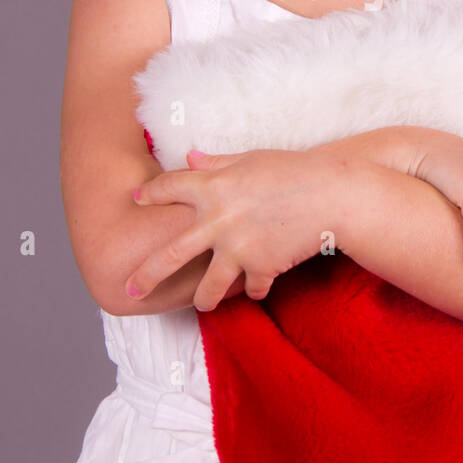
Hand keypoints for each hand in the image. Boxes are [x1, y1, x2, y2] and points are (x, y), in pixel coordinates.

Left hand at [127, 148, 340, 311]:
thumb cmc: (293, 169)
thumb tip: (190, 158)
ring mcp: (237, 249)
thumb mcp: (251, 159)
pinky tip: (258, 287)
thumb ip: (217, 164)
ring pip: (207, 289)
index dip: (150, 192)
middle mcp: (217, 221)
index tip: (137, 197)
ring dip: (203, 300)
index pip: (168, 187)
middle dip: (147, 276)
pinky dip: (255, 289)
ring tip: (201, 303)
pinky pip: (250, 289)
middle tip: (130, 290)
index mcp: (213, 187)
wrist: (332, 195)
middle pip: (169, 256)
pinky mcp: (261, 268)